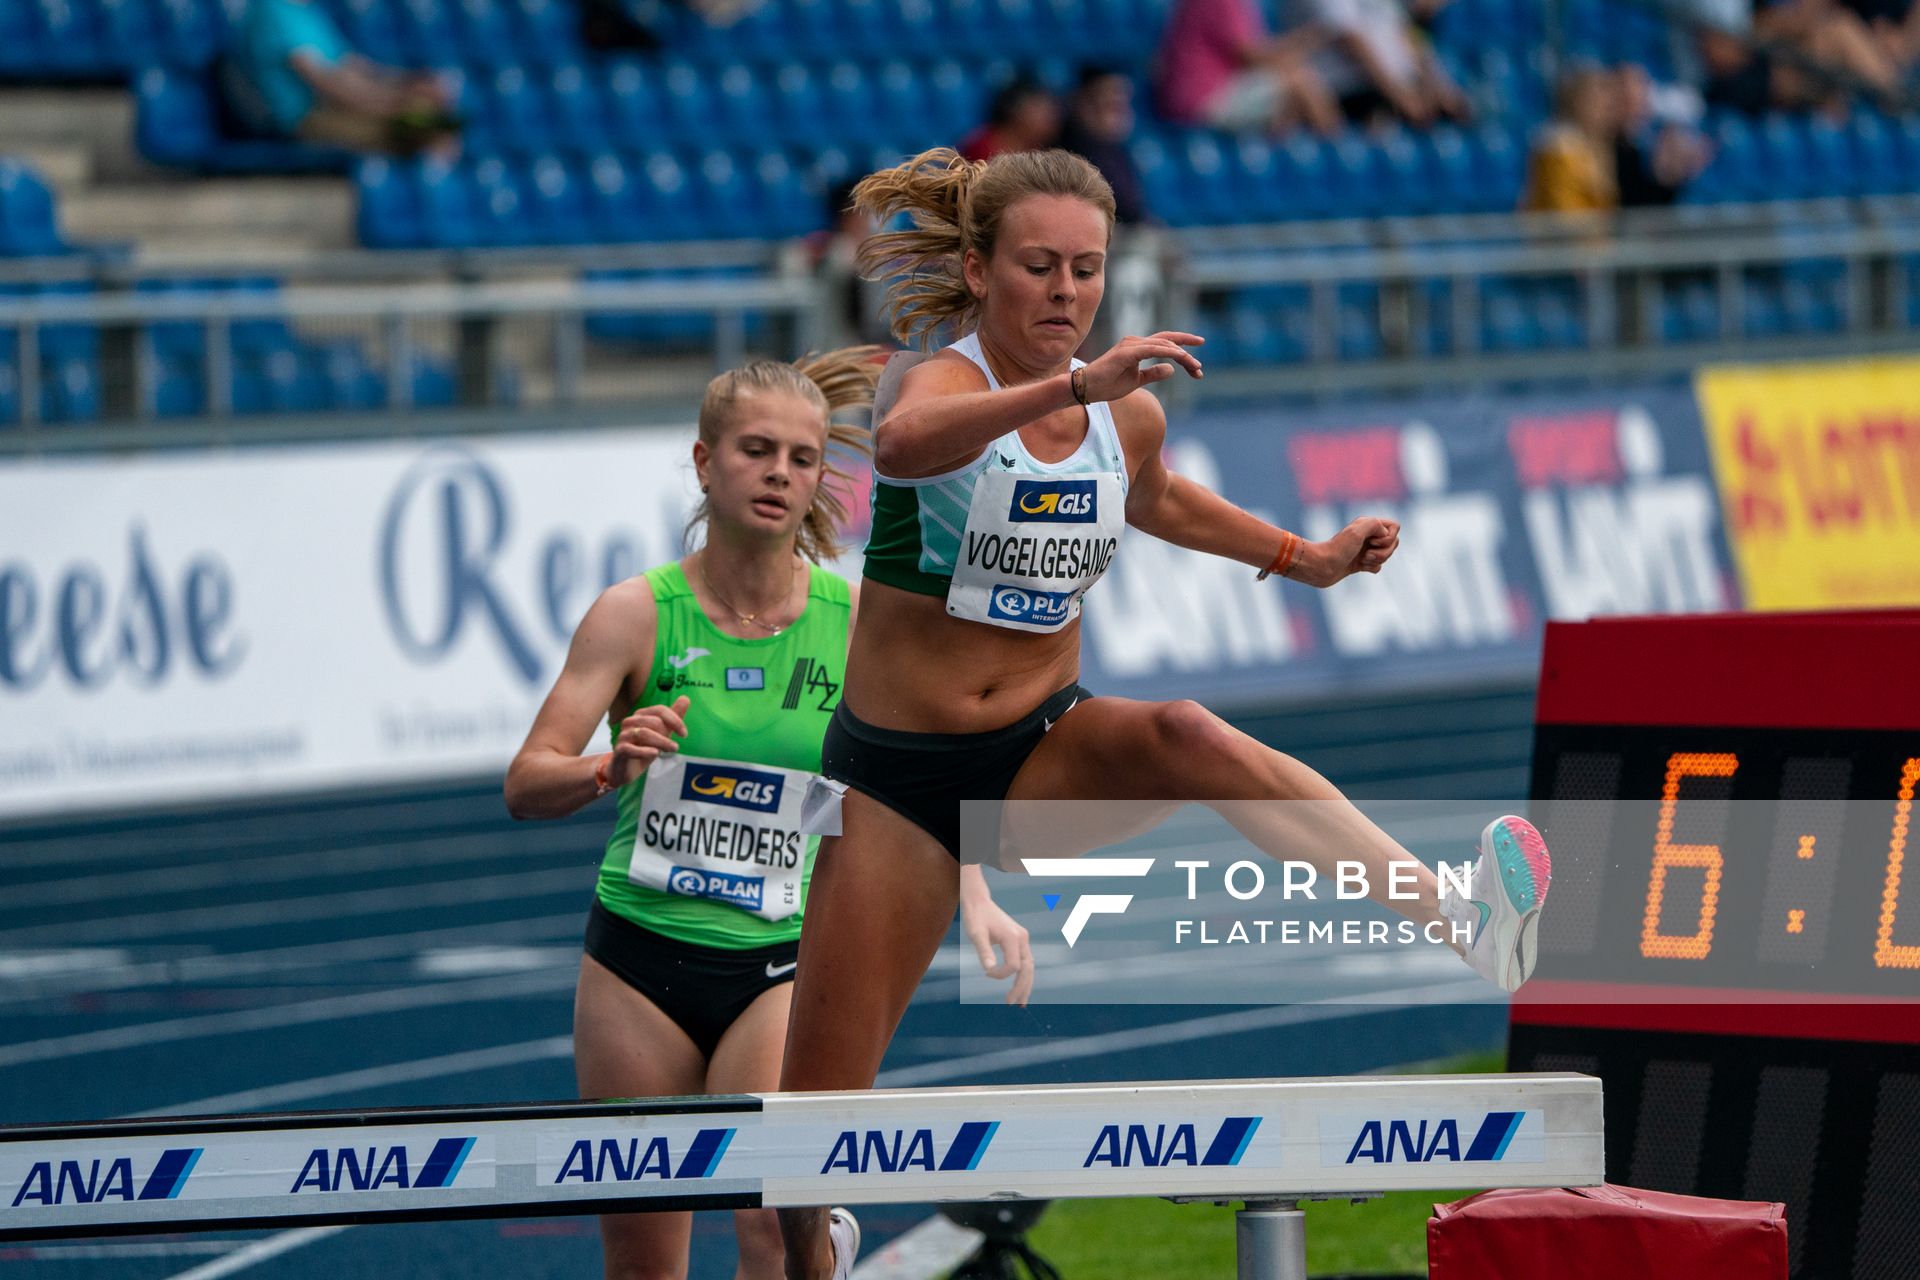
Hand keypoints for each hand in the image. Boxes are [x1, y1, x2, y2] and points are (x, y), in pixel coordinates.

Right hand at [609, 695, 689, 786]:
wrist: (627, 769)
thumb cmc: (645, 747)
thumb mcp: (662, 732)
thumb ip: (673, 716)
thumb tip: (686, 698)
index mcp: (641, 715)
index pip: (660, 710)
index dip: (675, 720)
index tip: (684, 734)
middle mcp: (630, 722)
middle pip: (654, 722)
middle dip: (668, 734)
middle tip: (675, 747)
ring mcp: (623, 735)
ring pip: (644, 733)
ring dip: (661, 742)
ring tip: (671, 750)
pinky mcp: (619, 750)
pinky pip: (630, 748)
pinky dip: (644, 751)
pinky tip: (655, 753)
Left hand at [961, 877, 1033, 1005]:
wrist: (978, 901)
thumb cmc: (975, 916)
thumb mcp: (975, 934)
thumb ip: (983, 951)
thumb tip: (988, 970)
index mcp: (1012, 937)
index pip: (1014, 966)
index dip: (1001, 975)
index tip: (986, 973)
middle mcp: (1022, 938)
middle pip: (1027, 969)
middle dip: (1021, 988)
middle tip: (1012, 1004)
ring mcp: (1022, 939)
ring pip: (1029, 966)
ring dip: (1025, 984)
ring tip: (1020, 1002)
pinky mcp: (1019, 940)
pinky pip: (1025, 961)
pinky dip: (1023, 975)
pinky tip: (1019, 986)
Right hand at [1078, 332, 1204, 402]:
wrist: (1085, 388)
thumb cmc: (1106, 384)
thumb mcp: (1136, 381)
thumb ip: (1153, 373)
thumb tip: (1171, 369)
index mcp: (1138, 348)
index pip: (1165, 342)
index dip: (1184, 344)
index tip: (1198, 353)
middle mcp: (1135, 342)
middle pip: (1168, 342)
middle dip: (1187, 353)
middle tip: (1200, 368)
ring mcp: (1131, 345)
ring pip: (1164, 345)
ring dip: (1182, 355)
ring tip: (1195, 367)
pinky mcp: (1126, 352)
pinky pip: (1153, 349)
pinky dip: (1169, 352)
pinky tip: (1182, 358)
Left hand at [1295, 517, 1398, 586]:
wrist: (1321, 567)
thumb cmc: (1337, 549)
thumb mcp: (1357, 532)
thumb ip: (1375, 524)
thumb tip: (1385, 534)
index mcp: (1367, 524)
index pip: (1395, 527)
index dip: (1388, 537)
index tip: (1372, 541)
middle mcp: (1368, 535)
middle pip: (1393, 542)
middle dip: (1384, 551)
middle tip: (1366, 554)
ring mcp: (1365, 549)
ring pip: (1387, 554)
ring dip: (1378, 560)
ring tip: (1362, 560)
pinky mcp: (1361, 562)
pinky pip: (1378, 566)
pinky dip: (1372, 567)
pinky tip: (1360, 567)